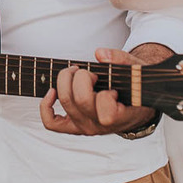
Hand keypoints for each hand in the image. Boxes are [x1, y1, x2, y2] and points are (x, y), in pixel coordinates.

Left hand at [39, 47, 163, 135]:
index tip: (112, 89)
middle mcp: (99, 126)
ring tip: (76, 73)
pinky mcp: (72, 126)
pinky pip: (51, 122)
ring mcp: (84, 127)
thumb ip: (122, 60)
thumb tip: (100, 54)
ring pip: (65, 103)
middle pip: (80, 100)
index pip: (106, 112)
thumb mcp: (136, 71)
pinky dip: (46, 106)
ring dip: (66, 80)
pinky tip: (52, 92)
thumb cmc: (135, 89)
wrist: (134, 108)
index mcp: (119, 118)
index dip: (106, 95)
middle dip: (82, 77)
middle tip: (92, 73)